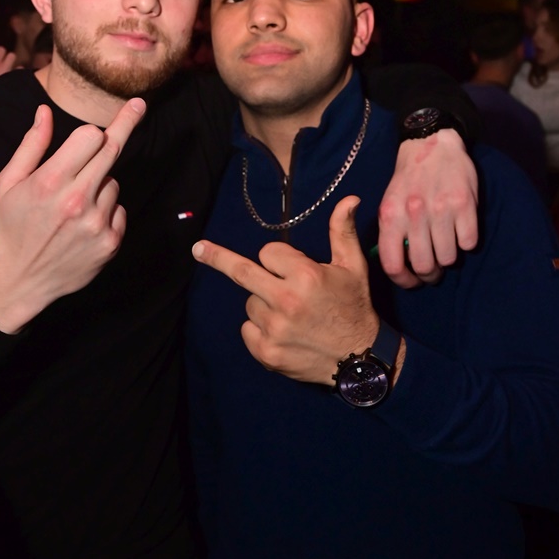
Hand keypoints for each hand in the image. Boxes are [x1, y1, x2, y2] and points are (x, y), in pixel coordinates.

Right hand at [0, 99, 144, 331]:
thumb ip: (31, 146)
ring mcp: (97, 223)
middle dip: (124, 126)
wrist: (21, 280)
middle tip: (138, 105)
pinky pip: (120, 209)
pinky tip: (84, 224)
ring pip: (113, 182)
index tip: (113, 114)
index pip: (91, 136)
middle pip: (112, 150)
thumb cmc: (12, 227)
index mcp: (50, 182)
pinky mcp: (110, 242)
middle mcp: (77, 201)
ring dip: (99, 184)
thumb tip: (44, 112)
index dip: (92, 131)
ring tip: (73, 205)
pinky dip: (107, 211)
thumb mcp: (9, 184)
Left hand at [192, 196, 382, 384]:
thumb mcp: (353, 267)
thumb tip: (348, 198)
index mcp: (305, 276)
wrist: (359, 360)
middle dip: (217, 258)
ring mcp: (273, 328)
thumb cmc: (354, 308)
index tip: (292, 267)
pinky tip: (282, 333)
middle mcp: (286, 301)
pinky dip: (258, 329)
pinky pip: (246, 329)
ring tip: (290, 314)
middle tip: (198, 249)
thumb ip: (342, 232)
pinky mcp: (266, 351)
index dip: (279, 258)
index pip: (269, 252)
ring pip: (249, 303)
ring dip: (262, 303)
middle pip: (242, 272)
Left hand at [378, 130, 477, 288]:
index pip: (392, 265)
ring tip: (447, 244)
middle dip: (430, 273)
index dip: (404, 281)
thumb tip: (399, 266)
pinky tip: (460, 229)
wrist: (432, 143)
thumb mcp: (389, 203)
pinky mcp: (465, 205)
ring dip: (449, 257)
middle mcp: (414, 214)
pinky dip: (466, 242)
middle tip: (434, 267)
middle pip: (424, 266)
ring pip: (449, 258)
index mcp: (390, 215)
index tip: (413, 281)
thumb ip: (392, 232)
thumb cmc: (409, 179)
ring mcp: (440, 209)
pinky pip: (469, 243)